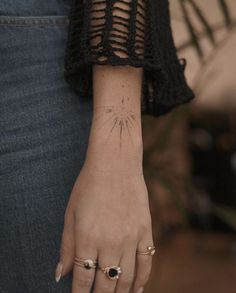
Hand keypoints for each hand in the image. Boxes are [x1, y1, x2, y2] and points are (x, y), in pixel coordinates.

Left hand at [55, 158, 153, 292]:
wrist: (116, 162)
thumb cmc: (89, 184)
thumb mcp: (71, 212)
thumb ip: (66, 245)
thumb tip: (60, 274)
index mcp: (87, 238)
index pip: (82, 280)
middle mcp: (110, 242)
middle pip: (105, 285)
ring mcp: (131, 237)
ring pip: (126, 279)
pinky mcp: (145, 230)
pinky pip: (147, 262)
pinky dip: (142, 279)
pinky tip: (136, 288)